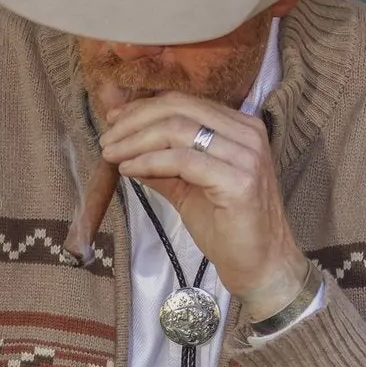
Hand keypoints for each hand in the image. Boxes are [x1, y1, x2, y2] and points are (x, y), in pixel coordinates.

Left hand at [98, 93, 312, 320]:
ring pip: (178, 130)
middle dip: (134, 121)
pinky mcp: (239, 180)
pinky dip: (149, 161)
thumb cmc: (225, 225)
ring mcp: (246, 154)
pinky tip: (129, 170)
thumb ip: (159, 160)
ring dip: (136, 141)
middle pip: (178, 109)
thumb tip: (121, 143)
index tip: (112, 121)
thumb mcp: (185, 185)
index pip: (183, 102)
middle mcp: (247, 132)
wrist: (259, 264)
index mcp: (239, 126)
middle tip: (106, 140)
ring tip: (111, 155)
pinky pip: (183, 160)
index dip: (142, 108)